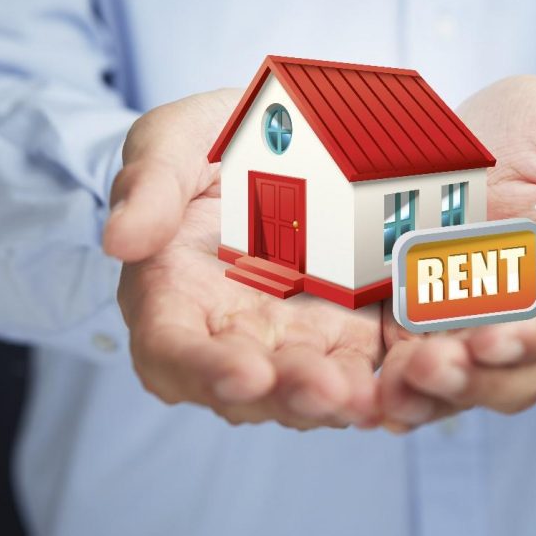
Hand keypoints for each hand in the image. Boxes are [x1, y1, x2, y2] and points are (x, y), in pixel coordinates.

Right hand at [103, 90, 382, 429]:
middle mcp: (233, 334)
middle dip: (287, 394)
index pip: (173, 350)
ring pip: (314, 388)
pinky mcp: (354, 332)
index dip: (204, 370)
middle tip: (324, 391)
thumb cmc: (215, 141)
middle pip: (251, 388)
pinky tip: (417, 376)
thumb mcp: (176, 141)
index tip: (244, 374)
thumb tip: (118, 240)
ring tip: (371, 397)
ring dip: (341, 400)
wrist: (292, 134)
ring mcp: (296, 339)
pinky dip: (392, 379)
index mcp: (174, 296)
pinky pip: (372, 366)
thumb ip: (150, 185)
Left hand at [378, 75, 535, 429]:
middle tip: (430, 368)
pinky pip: (419, 372)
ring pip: (467, 385)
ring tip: (392, 388)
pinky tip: (366, 397)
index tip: (491, 341)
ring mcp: (486, 332)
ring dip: (431, 395)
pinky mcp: (434, 330)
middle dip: (476, 379)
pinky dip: (396, 389)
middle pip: (519, 375)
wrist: (495, 135)